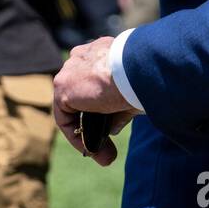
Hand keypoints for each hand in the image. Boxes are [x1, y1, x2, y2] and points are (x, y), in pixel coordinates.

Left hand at [53, 36, 137, 165]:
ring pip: (73, 108)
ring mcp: (70, 71)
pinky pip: (65, 118)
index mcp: (99, 51)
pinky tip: (90, 150)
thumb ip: (119, 110)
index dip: (101, 104)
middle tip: (108, 147)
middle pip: (82, 95)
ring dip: (86, 134)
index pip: (93, 79)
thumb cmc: (145, 76)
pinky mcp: (63, 87)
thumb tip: (112, 129)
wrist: (138, 68)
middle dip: (94, 122)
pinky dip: (76, 136)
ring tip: (104, 156)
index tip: (114, 123)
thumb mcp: (134, 93)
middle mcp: (82, 58)